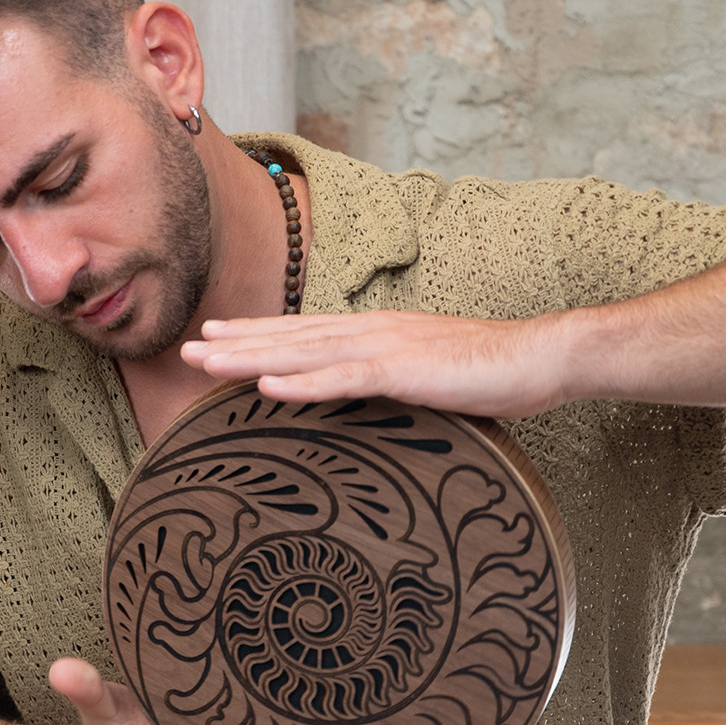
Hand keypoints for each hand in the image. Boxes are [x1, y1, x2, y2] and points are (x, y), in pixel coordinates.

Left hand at [179, 310, 569, 417]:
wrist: (539, 357)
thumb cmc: (491, 370)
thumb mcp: (431, 374)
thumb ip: (395, 379)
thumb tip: (369, 393)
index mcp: (377, 332)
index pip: (305, 331)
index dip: (257, 334)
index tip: (215, 337)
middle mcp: (372, 331)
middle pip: (291, 337)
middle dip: (236, 344)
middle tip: (186, 348)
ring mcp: (386, 348)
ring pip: (304, 353)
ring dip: (251, 358)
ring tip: (206, 363)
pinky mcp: (404, 370)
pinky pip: (344, 378)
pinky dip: (303, 382)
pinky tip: (266, 388)